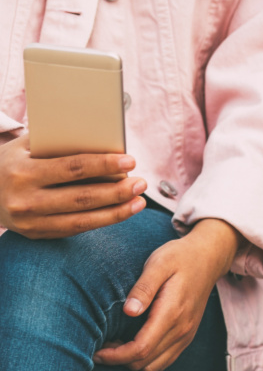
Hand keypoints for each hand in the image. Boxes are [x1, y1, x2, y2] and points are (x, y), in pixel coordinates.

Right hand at [0, 135, 146, 238]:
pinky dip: (101, 221)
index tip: (130, 161)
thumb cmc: (11, 162)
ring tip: (140, 202)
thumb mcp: (26, 146)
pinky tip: (121, 212)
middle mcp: (26, 200)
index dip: (104, 165)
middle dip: (116, 191)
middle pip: (81, 197)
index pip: (72, 168)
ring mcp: (30, 222)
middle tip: (141, 183)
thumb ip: (59, 142)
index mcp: (24, 172)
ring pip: (81, 219)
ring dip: (116, 212)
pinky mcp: (36, 234)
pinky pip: (75, 229)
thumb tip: (103, 137)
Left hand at [93, 218, 240, 370]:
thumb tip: (129, 311)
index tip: (97, 352)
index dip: (116, 356)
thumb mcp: (159, 263)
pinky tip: (133, 345)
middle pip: (145, 362)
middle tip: (101, 346)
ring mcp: (186, 334)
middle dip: (119, 361)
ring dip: (132, 363)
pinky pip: (164, 360)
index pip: (141, 348)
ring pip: (154, 366)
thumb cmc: (180, 257)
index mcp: (172, 312)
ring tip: (116, 346)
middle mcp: (182, 329)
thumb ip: (144, 287)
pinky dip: (146, 360)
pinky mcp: (187, 335)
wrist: (209, 257)